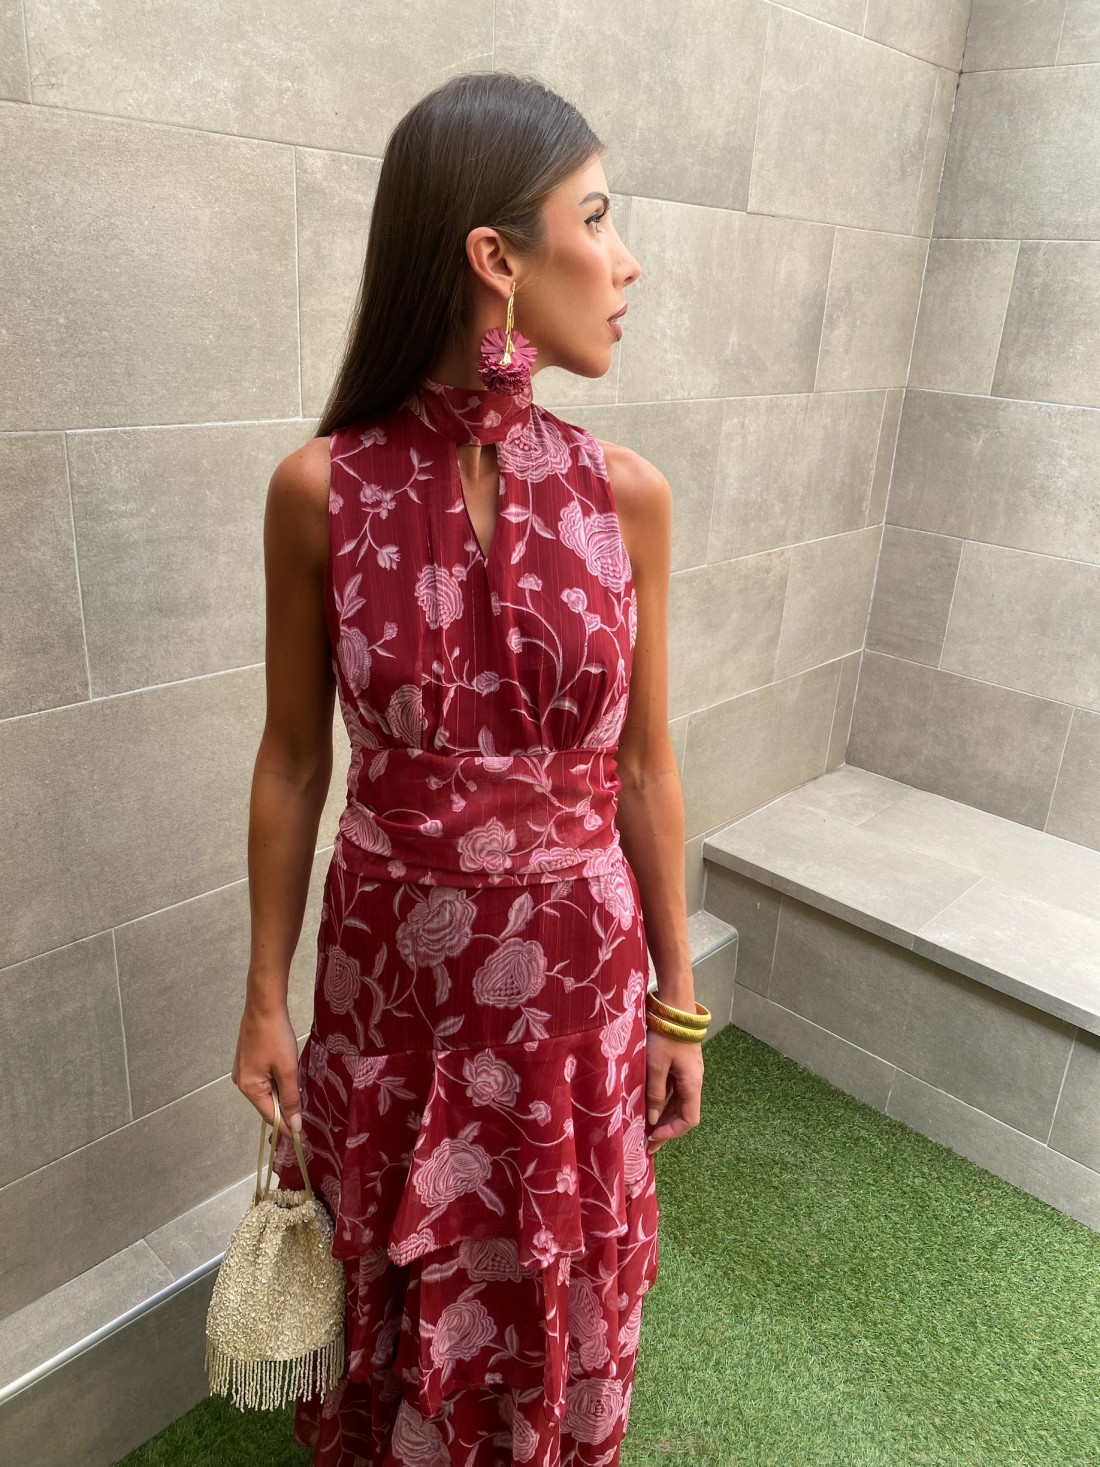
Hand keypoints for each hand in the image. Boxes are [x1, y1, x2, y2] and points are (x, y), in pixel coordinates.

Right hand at [231, 999, 303, 1140]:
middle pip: (268, 1104)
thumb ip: (291, 1098)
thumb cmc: (275, 1037)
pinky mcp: (248, 1061)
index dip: (287, 1125)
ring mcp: (243, 1071)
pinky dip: (277, 1079)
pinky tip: (287, 1069)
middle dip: (286, 1105)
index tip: (303, 1134)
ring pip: (268, 1091)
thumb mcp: (287, 1070)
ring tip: (297, 1080)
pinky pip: (264, 1079)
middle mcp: (242, 1083)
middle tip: (305, 1102)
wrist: (264, 1005)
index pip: (270, 1117)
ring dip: (283, 1090)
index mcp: (249, 1088)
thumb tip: (294, 1127)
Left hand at [645, 1028, 703, 1154]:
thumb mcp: (656, 1065)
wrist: (675, 1007)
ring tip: (645, 1128)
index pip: (688, 1120)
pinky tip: (648, 1106)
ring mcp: (688, 1074)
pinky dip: (662, 1102)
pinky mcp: (681, 1066)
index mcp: (692, 1084)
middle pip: (683, 1114)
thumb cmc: (665, 1035)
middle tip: (646, 1143)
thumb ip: (654, 1093)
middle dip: (665, 1129)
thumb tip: (652, 1119)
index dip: (671, 1133)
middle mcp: (693, 1082)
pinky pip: (673, 1091)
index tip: (652, 1138)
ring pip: (678, 1103)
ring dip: (663, 1117)